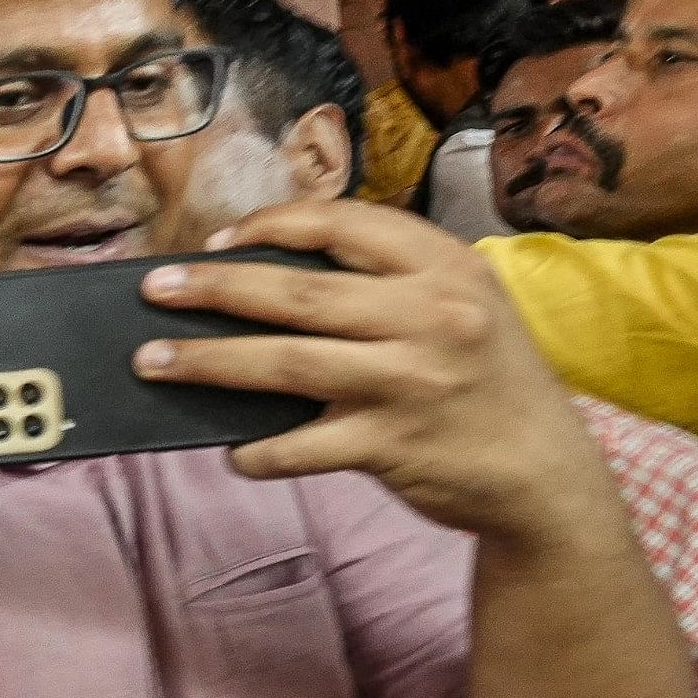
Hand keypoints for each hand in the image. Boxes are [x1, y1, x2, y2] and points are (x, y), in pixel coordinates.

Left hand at [129, 202, 615, 545]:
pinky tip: (233, 451)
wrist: (544, 473)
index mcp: (445, 267)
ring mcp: (409, 382)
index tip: (216, 241)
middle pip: (295, 293)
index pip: (340, 223)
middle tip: (154, 288)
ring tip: (153, 361)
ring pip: (283, 363)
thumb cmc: (485, 379)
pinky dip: (257, 451)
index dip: (268, 227)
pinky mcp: (391, 446)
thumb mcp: (462, 305)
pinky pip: (299, 446)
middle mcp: (431, 316)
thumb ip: (387, 282)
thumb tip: (266, 276)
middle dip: (212, 289)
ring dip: (206, 362)